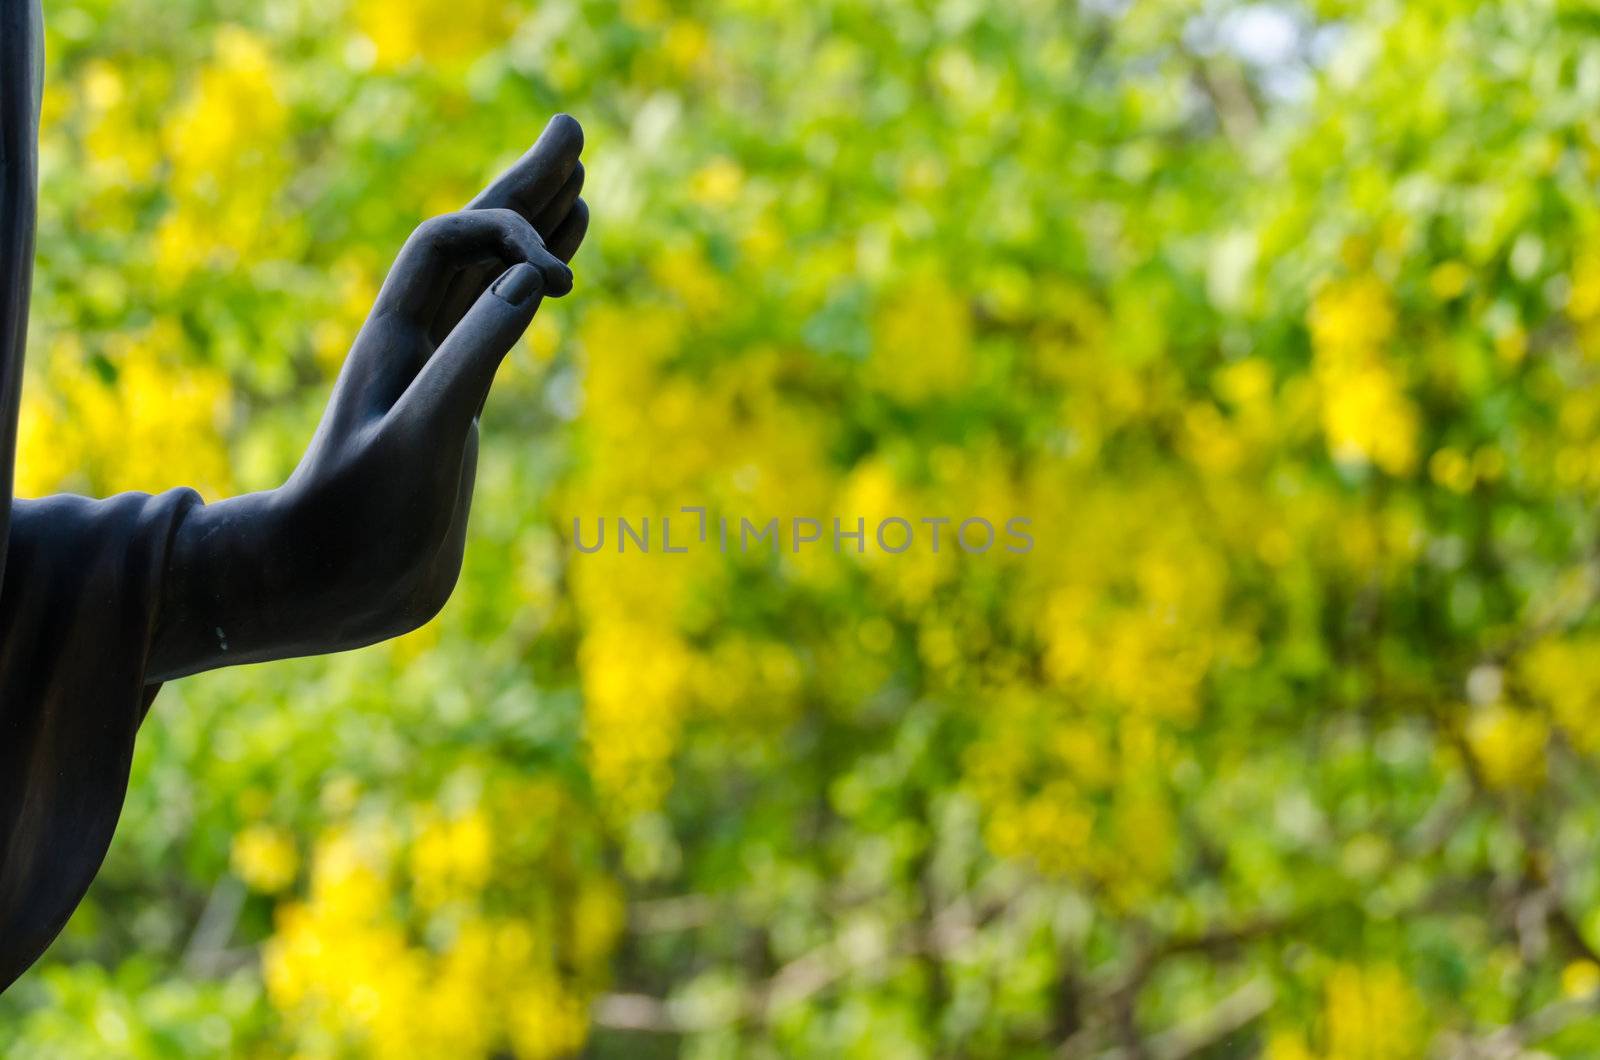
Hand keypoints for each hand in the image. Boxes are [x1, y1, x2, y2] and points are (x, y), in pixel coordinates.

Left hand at [147, 116, 588, 681]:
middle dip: (524, 185)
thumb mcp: (422, 435)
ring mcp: (441, 370)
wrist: (338, 588)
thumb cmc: (363, 520)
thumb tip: (534, 280)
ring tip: (578, 186)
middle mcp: (417, 339)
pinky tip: (553, 282)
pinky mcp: (458, 407)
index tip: (561, 274)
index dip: (507, 231)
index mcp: (398, 335)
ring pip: (493, 279)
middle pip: (475, 239)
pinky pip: (500, 327)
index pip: (451, 241)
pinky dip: (530, 294)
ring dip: (534, 231)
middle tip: (573, 132)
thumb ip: (475, 354)